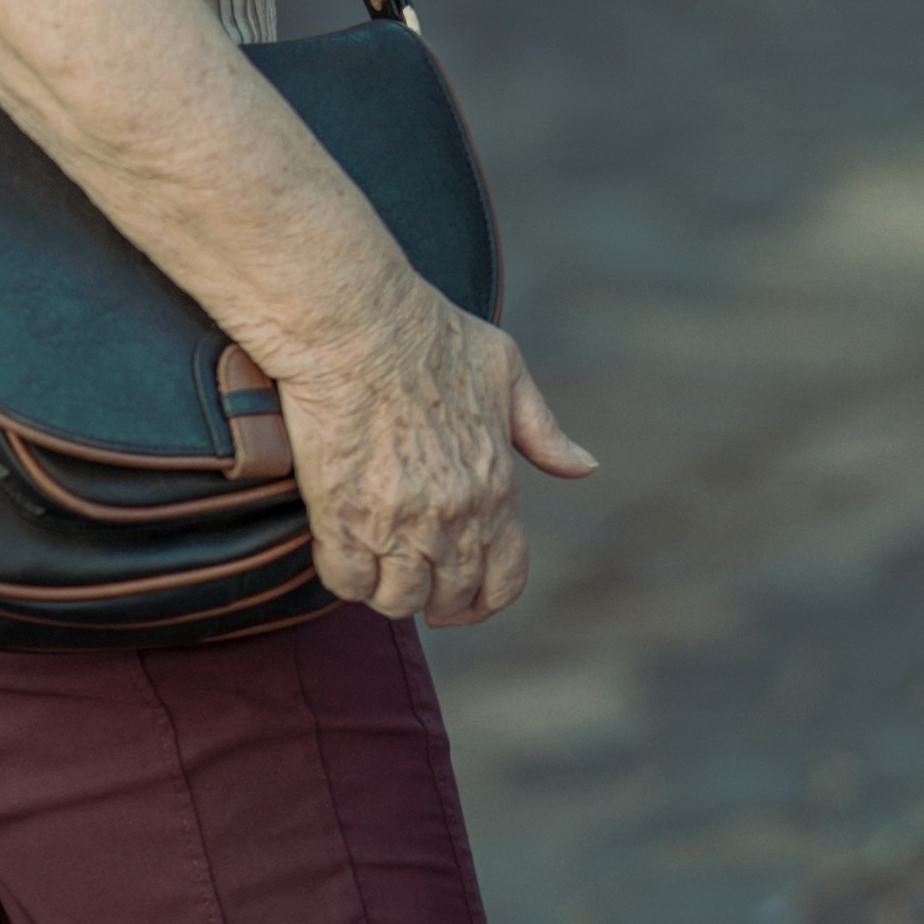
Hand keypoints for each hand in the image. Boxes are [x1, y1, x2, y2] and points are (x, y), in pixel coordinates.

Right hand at [254, 279, 593, 626]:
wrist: (356, 322)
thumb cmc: (429, 336)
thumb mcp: (505, 371)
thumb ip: (543, 430)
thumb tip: (583, 467)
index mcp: (496, 489)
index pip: (505, 583)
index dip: (484, 600)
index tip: (461, 597)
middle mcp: (452, 518)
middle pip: (448, 599)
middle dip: (433, 596)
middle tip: (410, 574)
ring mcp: (396, 522)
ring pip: (394, 600)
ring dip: (385, 587)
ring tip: (373, 556)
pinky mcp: (341, 517)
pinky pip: (344, 581)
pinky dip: (342, 574)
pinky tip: (339, 544)